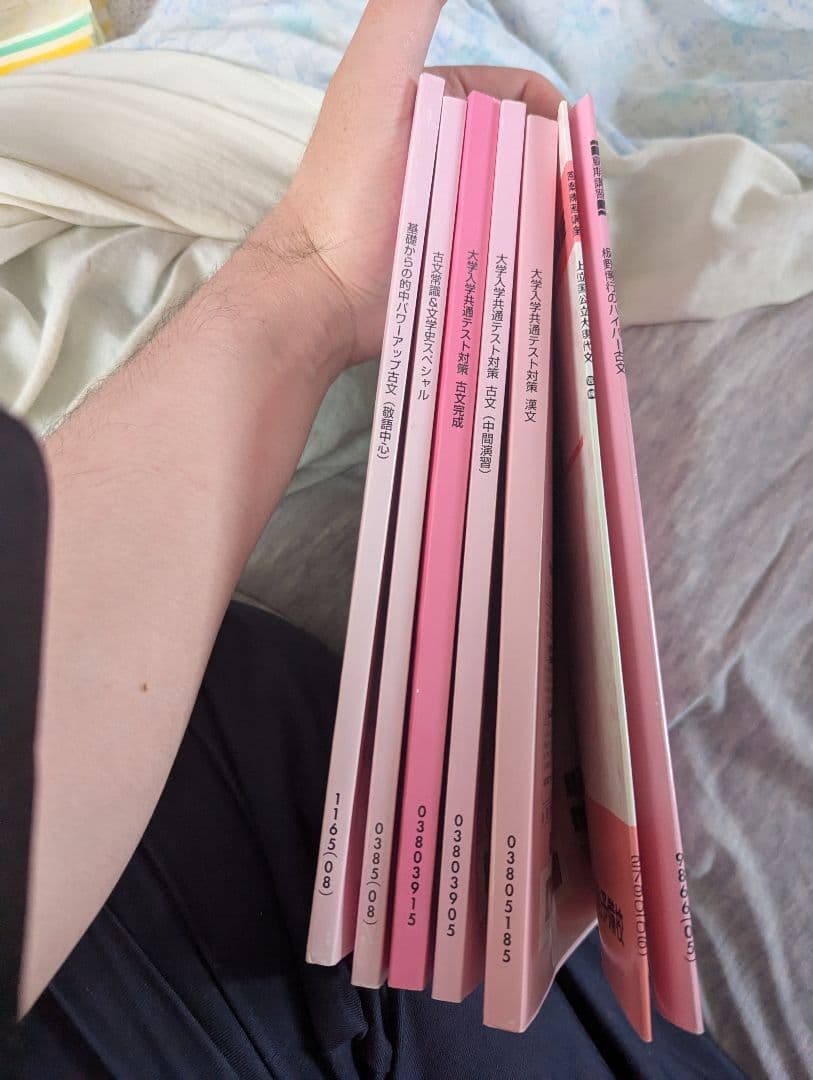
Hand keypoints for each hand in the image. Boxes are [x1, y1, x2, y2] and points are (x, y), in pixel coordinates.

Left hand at [256, 0, 560, 377]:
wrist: (322, 286)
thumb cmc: (349, 181)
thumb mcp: (377, 74)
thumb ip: (410, 9)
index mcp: (442, 106)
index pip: (521, 100)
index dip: (553, 120)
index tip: (572, 156)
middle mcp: (453, 157)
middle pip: (532, 158)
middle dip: (560, 182)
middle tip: (573, 217)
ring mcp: (458, 215)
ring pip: (529, 211)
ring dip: (556, 229)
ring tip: (568, 256)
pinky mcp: (461, 266)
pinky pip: (514, 259)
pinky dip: (539, 266)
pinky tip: (554, 280)